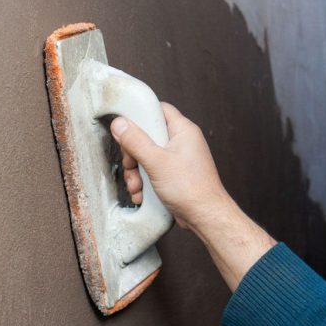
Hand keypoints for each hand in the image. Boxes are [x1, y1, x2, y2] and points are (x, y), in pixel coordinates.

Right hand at [110, 102, 275, 290]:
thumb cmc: (190, 188)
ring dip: (136, 173)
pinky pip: (152, 172)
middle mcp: (181, 142)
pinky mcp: (174, 175)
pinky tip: (142, 194)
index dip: (141, 115)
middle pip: (147, 137)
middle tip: (132, 165)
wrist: (205, 216)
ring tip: (137, 186)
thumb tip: (120, 124)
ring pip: (147, 157)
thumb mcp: (156, 161)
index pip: (158, 109)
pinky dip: (144, 183)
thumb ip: (135, 141)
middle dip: (134, 155)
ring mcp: (178, 159)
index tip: (125, 126)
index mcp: (182, 130)